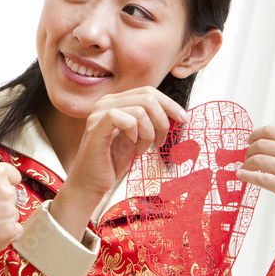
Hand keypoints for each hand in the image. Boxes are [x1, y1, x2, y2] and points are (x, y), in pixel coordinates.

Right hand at [51, 87, 187, 239]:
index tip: (183, 119)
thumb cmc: (113, 162)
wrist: (91, 184)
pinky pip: (125, 118)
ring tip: (142, 148)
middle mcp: (105, 102)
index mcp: (115, 101)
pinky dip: (135, 132)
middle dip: (162, 120)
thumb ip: (151, 122)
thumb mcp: (138, 137)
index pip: (148, 91)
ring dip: (149, 132)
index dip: (170, 104)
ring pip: (140, 109)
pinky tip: (132, 145)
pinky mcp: (96, 126)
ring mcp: (99, 113)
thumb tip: (177, 114)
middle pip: (148, 97)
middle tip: (161, 140)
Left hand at [237, 125, 274, 260]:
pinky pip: (259, 179)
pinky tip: (241, 175)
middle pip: (261, 144)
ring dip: (246, 164)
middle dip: (249, 151)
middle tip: (246, 159)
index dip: (254, 135)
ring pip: (258, 160)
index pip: (269, 130)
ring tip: (245, 168)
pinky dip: (246, 176)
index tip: (248, 141)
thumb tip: (256, 145)